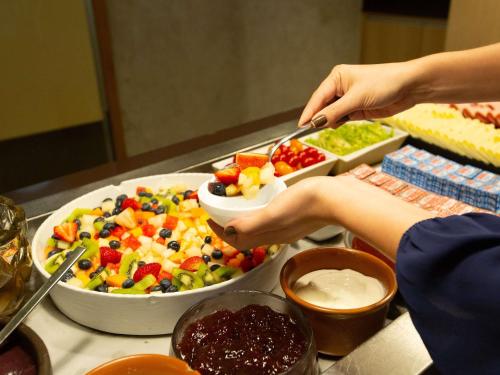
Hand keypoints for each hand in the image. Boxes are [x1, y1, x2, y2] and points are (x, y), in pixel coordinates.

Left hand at [207, 178, 328, 248]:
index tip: (209, 219)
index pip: (237, 239)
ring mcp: (287, 228)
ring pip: (258, 230)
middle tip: (219, 215)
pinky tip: (263, 206)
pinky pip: (270, 223)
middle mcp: (276, 235)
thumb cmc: (305, 203)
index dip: (220, 231)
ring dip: (244, 223)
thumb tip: (229, 231)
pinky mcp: (296, 219)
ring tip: (236, 210)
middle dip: (229, 228)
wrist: (335, 199)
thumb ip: (251, 224)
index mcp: (268, 234)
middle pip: (246, 237)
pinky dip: (259, 217)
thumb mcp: (273, 213)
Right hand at [299, 62, 418, 127]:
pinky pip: (342, 118)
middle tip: (318, 128)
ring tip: (340, 121)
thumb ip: (334, 112)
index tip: (300, 126)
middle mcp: (340, 87)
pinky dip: (341, 123)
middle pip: (322, 107)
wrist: (409, 87)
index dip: (309, 112)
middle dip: (321, 117)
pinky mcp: (356, 108)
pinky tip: (344, 122)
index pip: (317, 98)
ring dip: (333, 121)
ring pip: (331, 115)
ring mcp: (348, 99)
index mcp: (337, 78)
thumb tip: (316, 122)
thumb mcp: (356, 99)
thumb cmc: (385, 83)